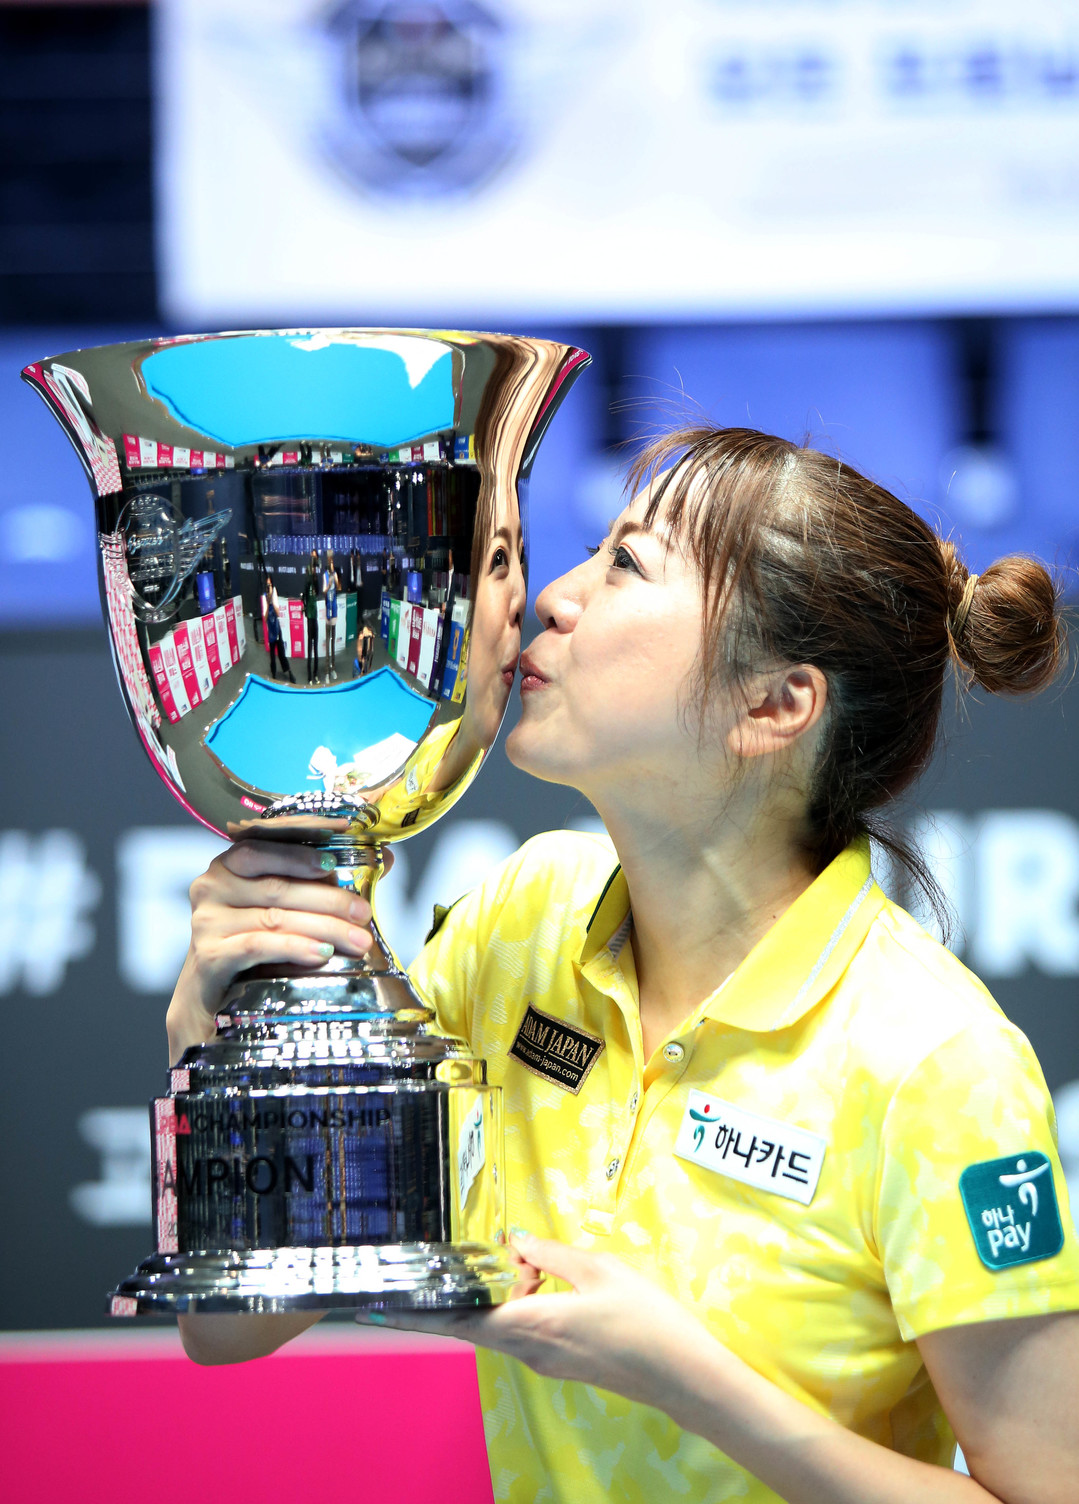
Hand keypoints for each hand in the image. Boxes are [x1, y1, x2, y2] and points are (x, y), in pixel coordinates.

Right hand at [166, 840, 388, 1063]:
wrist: (213, 1002)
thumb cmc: (255, 947)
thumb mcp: (288, 910)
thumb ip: (325, 883)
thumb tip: (385, 859)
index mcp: (230, 865)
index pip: (267, 844)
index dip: (304, 848)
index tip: (340, 854)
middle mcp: (212, 886)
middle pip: (280, 887)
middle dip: (329, 900)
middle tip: (363, 914)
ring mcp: (206, 922)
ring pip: (274, 917)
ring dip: (322, 927)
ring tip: (356, 940)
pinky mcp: (208, 956)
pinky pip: (257, 946)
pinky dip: (293, 948)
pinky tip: (321, 954)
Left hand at [357, 1235, 706, 1408]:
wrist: (682, 1374)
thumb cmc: (644, 1320)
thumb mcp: (599, 1270)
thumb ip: (551, 1254)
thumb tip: (516, 1241)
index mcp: (532, 1325)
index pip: (461, 1320)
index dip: (422, 1312)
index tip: (385, 1305)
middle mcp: (529, 1350)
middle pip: (479, 1320)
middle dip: (478, 1285)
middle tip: (501, 1256)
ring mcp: (545, 1362)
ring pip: (503, 1323)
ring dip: (507, 1292)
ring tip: (537, 1265)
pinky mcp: (560, 1363)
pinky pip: (525, 1330)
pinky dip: (526, 1304)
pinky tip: (551, 1283)